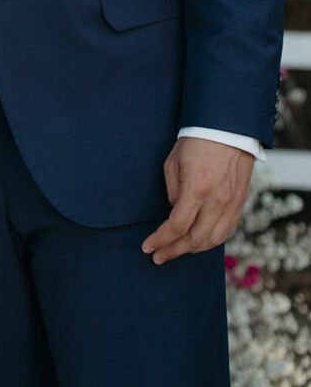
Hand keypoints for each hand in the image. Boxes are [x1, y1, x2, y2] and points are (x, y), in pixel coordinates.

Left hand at [141, 136, 254, 264]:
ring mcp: (231, 204)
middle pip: (195, 239)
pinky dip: (211, 241)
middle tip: (158, 257)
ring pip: (213, 240)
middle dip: (174, 251)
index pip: (176, 226)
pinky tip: (199, 242)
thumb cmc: (196, 142)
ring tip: (176, 251)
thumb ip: (173, 192)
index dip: (160, 240)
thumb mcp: (173, 162)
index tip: (147, 246)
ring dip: (192, 249)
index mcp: (197, 189)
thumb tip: (175, 213)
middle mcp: (217, 201)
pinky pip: (226, 231)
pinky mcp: (240, 204)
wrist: (228, 129)